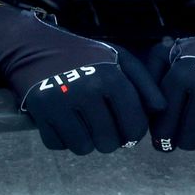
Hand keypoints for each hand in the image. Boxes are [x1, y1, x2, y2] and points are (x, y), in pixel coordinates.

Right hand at [18, 45, 164, 154]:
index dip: (133, 133)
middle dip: (109, 138)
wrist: (34, 46)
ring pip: (84, 148)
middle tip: (102, 123)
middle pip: (109, 143)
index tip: (126, 127)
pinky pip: (57, 145)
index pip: (134, 127)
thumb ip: (144, 84)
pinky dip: (61, 138)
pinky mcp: (40, 112)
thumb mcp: (119, 59)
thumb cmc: (84, 55)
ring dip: (85, 140)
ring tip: (83, 120)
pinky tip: (63, 119)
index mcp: (111, 78)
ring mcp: (61, 102)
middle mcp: (87, 90)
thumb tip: (161, 110)